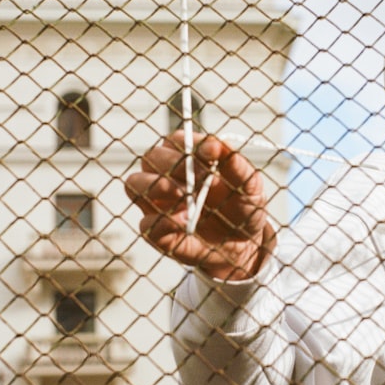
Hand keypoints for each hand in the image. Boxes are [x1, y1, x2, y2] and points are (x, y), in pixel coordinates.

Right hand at [125, 132, 272, 280]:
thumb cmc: (243, 207)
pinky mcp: (157, 233)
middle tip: (199, 178)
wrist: (245, 244)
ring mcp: (158, 204)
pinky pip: (146, 224)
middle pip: (151, 158)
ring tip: (185, 195)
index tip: (211, 153)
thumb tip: (216, 144)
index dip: (190, 144)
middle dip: (173, 164)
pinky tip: (186, 221)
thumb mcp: (250, 185)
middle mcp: (166, 176)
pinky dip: (163, 221)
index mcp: (187, 158)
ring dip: (157, 186)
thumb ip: (236, 164)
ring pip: (135, 185)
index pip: (176, 140)